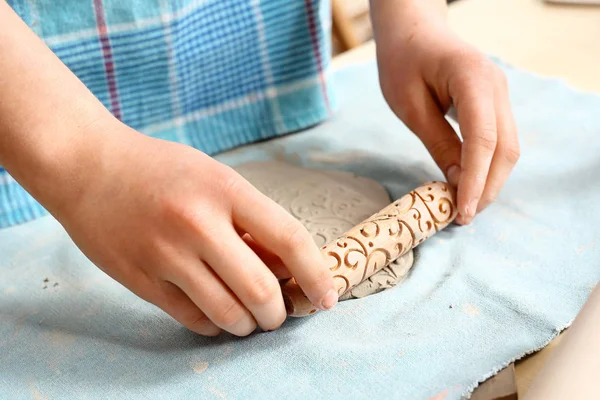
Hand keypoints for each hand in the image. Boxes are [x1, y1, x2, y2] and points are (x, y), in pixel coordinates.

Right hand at [58, 122, 337, 335]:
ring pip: (228, 314)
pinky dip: (214, 325)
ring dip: (248, 325)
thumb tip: (286, 269)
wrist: (87, 165)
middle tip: (279, 313)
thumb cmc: (160, 170)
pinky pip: (193, 320)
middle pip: (261, 290)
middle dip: (279, 313)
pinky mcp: (140, 279)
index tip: (327, 297)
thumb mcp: (214, 177)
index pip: (289, 239)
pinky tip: (216, 312)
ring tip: (249, 317)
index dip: (316, 275)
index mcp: (224, 189)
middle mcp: (197, 223)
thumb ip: (250, 221)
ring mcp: (166, 254)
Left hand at [374, 7, 519, 223]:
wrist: (413, 32)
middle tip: (463, 217)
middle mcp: (496, 86)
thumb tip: (456, 183)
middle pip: (505, 148)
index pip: (482, 139)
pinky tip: (470, 184)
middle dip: (487, 187)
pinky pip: (499, 139)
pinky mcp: (495, 102)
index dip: (474, 179)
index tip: (462, 211)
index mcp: (472, 78)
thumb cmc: (403, 62)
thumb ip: (437, 142)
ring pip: (508, 147)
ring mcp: (500, 93)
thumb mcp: (410, 106)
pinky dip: (487, 166)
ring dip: (490, 180)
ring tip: (466, 207)